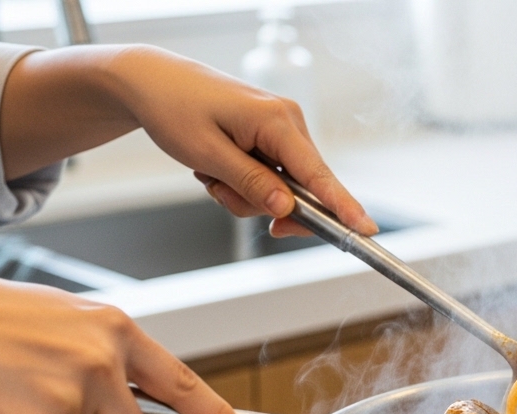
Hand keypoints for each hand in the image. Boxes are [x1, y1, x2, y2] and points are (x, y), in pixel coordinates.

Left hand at [0, 45, 375, 237]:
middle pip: (301, 189)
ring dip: (246, 195)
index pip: (317, 175)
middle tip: (220, 194)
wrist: (152, 82)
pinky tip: (217, 170)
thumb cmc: (175, 109)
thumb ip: (251, 183)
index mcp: (277, 121)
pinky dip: (244, 184)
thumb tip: (286, 210)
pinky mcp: (272, 137)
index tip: (364, 229)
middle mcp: (289, 122)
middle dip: (263, 204)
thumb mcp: (207, 153)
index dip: (341, 206)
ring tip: (209, 175)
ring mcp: (282, 129)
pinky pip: (271, 177)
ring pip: (282, 188)